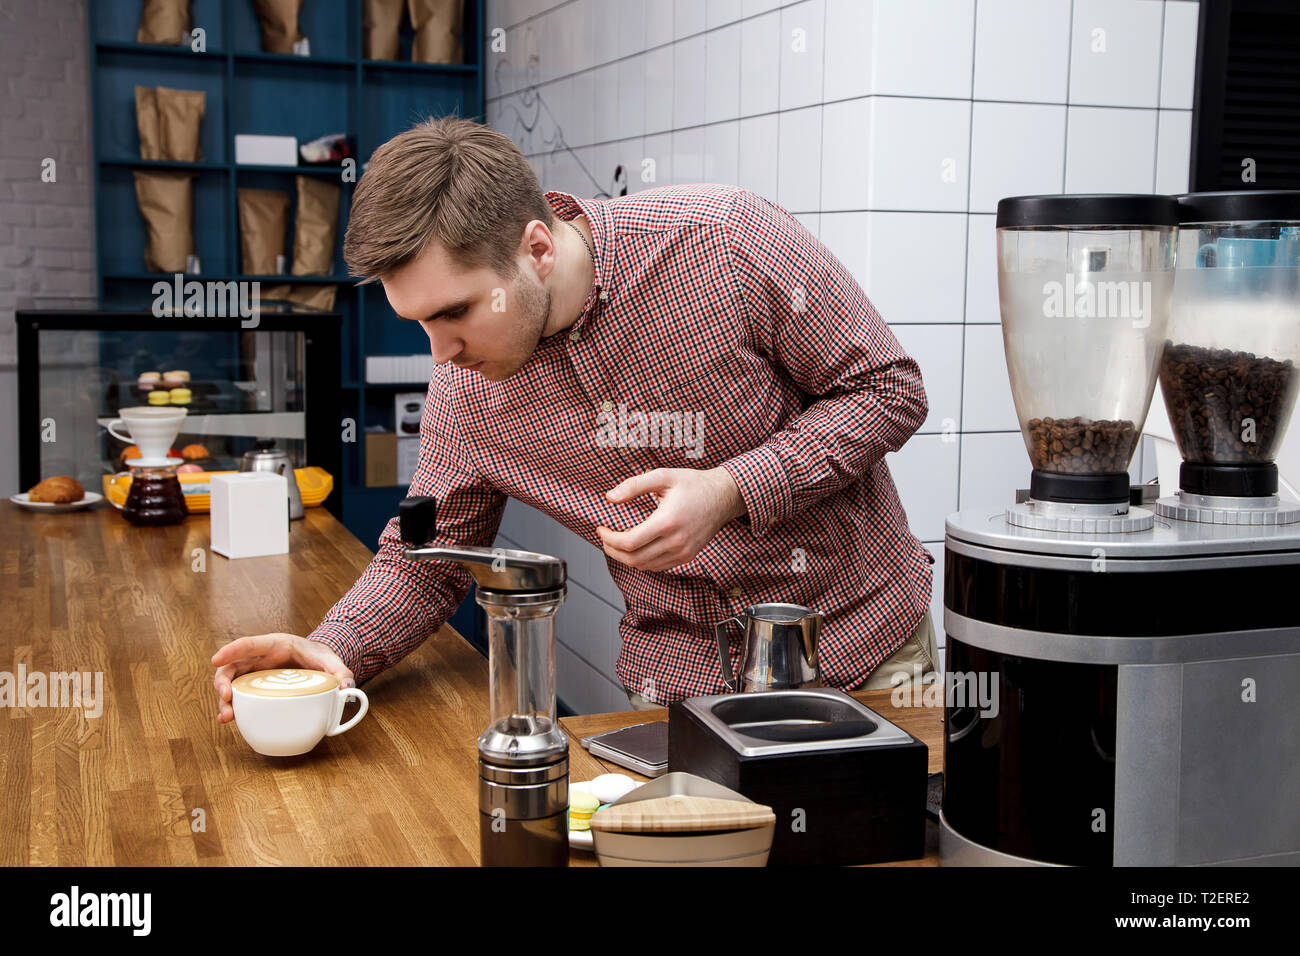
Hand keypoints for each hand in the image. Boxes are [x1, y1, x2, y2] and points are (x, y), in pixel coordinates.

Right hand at [210, 633, 353, 723]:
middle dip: (223, 681)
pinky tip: (230, 720)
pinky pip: (240, 696)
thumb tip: (345, 689)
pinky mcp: (256, 688)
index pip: (250, 644)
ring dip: (224, 700)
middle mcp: (260, 659)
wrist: (318, 662)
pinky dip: (233, 707)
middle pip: (232, 666)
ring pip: (231, 684)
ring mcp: (255, 674)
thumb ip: (341, 673)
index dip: (232, 650)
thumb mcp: (332, 662)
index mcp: (276, 645)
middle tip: (225, 698)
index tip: (216, 659)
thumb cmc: (320, 657)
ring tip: (226, 717)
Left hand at [596, 467, 745, 571]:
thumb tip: (610, 497)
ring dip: (626, 557)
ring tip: (617, 543)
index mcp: (667, 522)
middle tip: (605, 538)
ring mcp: (682, 552)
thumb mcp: (663, 476)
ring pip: (644, 566)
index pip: (629, 542)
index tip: (601, 529)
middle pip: (633, 559)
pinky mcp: (687, 556)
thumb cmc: (693, 484)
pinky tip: (636, 548)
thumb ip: (634, 485)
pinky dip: (642, 561)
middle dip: (612, 550)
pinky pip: (658, 567)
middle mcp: (675, 542)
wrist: (723, 497)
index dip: (609, 539)